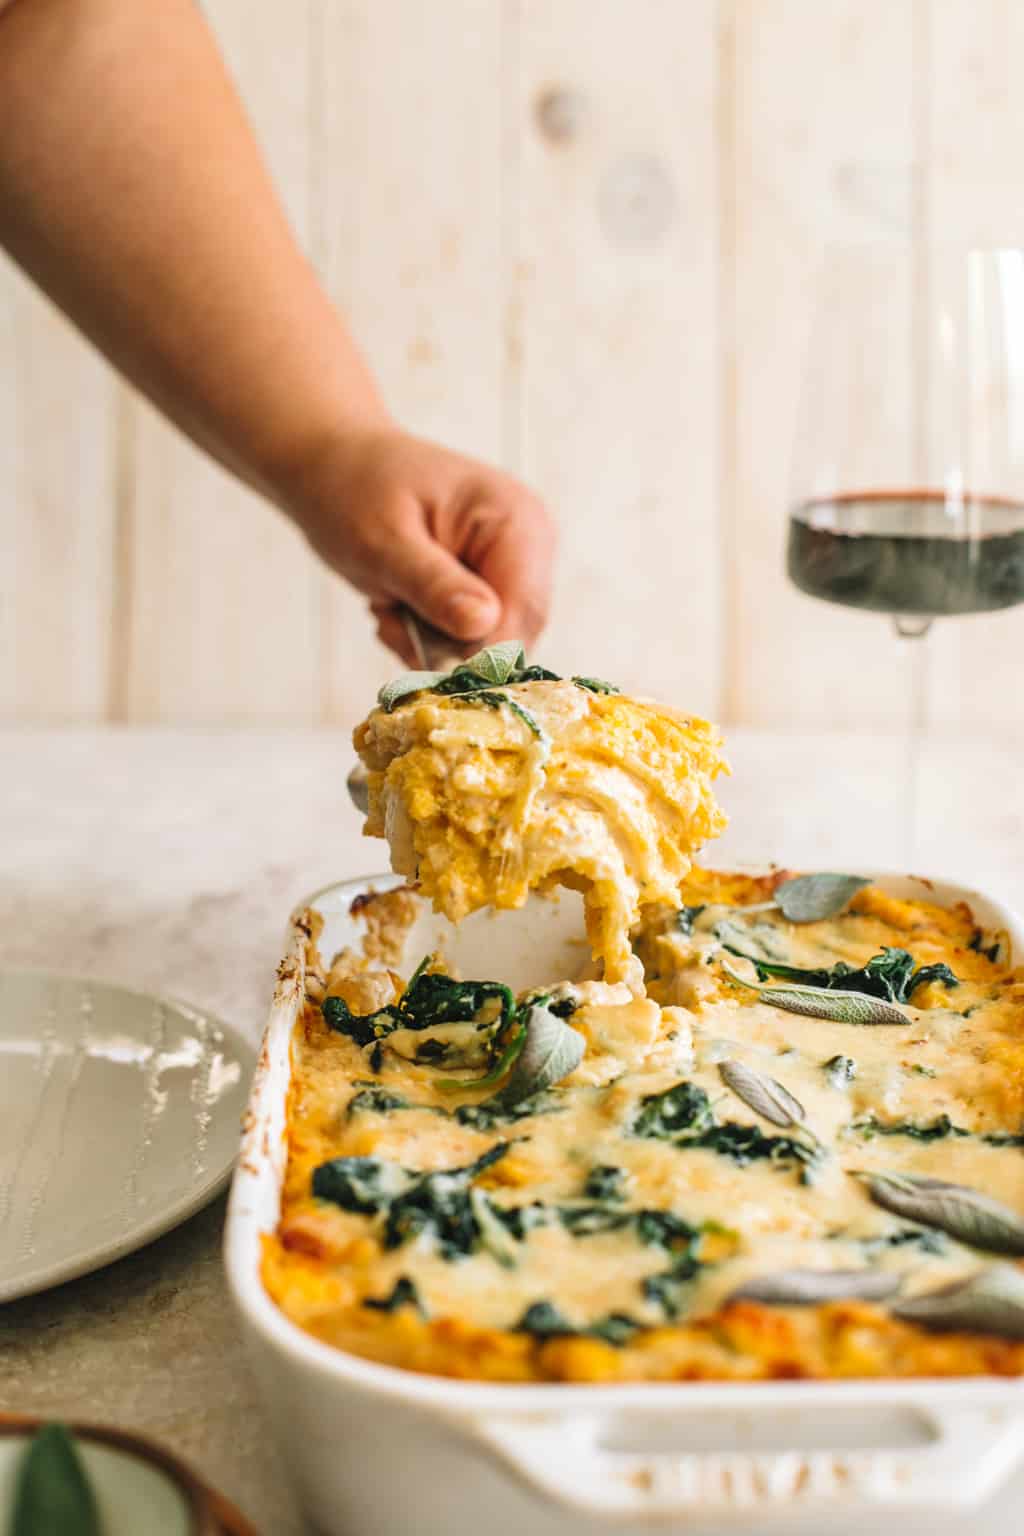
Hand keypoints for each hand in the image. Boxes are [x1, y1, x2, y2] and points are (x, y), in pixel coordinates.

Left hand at [290, 426, 556, 664]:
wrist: (334, 469)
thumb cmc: (353, 490)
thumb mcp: (383, 541)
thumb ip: (433, 585)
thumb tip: (483, 626)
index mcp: (515, 520)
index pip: (522, 611)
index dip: (480, 653)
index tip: (427, 669)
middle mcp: (528, 544)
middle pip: (513, 635)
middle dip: (450, 647)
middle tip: (391, 622)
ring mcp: (511, 567)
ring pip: (489, 644)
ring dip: (433, 642)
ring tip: (390, 606)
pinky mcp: (491, 585)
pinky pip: (473, 639)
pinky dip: (430, 637)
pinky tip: (400, 604)